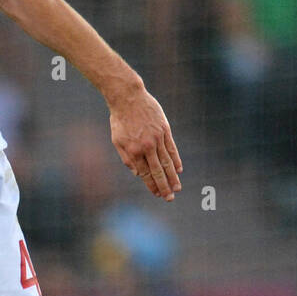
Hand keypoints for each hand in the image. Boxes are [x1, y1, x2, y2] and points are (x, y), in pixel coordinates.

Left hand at [108, 83, 182, 200]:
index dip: (152, 185)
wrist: (128, 97)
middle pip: (158, 171)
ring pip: (167, 162)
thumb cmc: (119, 120)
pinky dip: (176, 160)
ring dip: (173, 176)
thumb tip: (138, 174)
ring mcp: (157, 138)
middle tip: (170, 198)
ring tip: (177, 188)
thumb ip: (127, 158)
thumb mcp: (117, 140)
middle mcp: (147, 147)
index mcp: (134, 151)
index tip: (157, 194)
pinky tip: (179, 169)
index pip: (145, 173)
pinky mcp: (165, 130)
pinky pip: (172, 148)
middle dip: (164, 186)